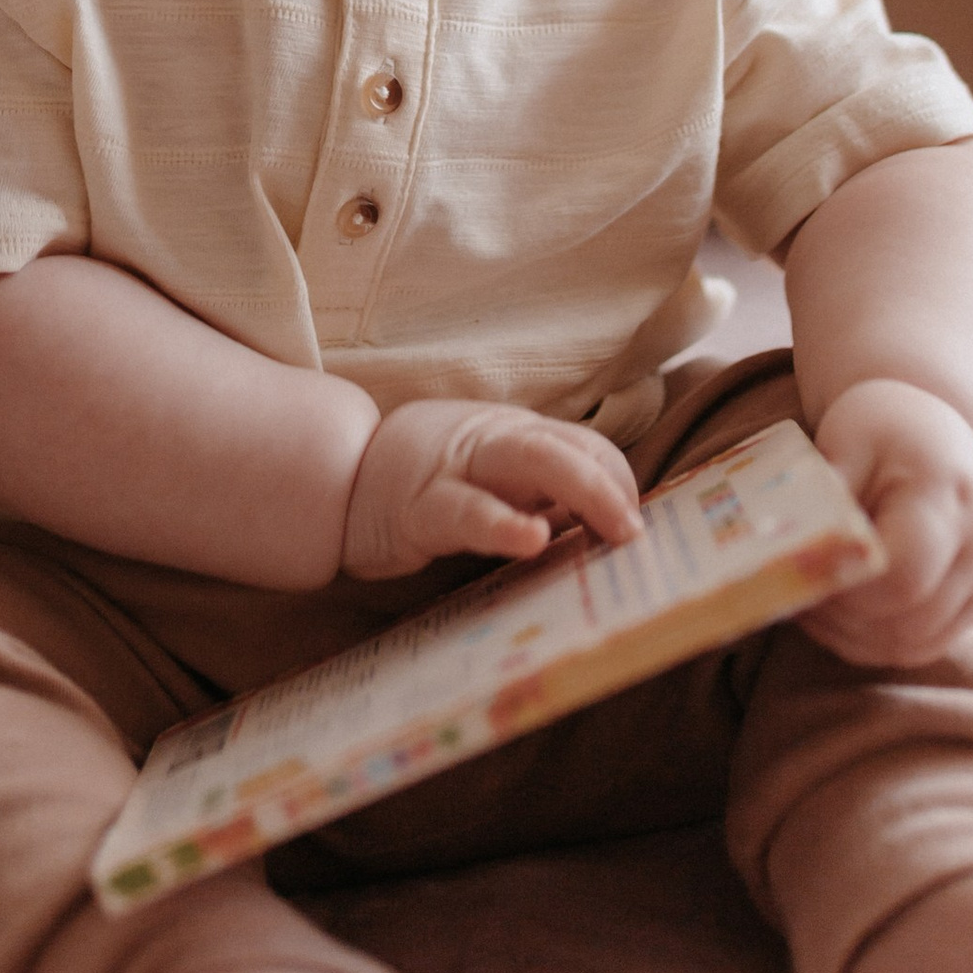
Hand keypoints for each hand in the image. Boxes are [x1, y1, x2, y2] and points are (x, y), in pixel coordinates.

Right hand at [341, 399, 642, 581]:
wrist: (335, 477)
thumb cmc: (423, 482)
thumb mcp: (486, 476)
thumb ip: (536, 490)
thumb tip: (604, 523)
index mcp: (512, 434)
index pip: (582, 445)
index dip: (616, 480)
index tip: (635, 524)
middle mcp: (493, 441)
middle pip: (566, 446)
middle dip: (611, 483)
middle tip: (637, 532)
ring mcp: (457, 468)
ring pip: (532, 461)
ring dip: (585, 489)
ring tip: (617, 527)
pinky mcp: (421, 508)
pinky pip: (469, 512)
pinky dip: (504, 524)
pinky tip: (531, 538)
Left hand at [801, 378, 972, 668]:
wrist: (936, 426)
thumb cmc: (884, 425)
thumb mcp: (847, 440)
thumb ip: (825, 498)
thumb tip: (791, 551)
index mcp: (948, 495)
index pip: (903, 574)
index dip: (847, 589)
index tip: (799, 573)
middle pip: (907, 619)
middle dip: (841, 618)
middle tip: (790, 594)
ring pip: (914, 643)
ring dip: (854, 636)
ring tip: (809, 604)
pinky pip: (923, 645)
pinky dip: (875, 642)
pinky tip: (838, 617)